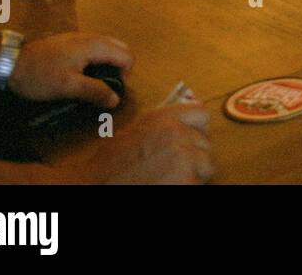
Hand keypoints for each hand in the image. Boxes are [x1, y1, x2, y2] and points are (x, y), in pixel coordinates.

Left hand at [8, 33, 132, 106]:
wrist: (10, 62)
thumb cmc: (40, 75)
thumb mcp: (68, 87)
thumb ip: (95, 91)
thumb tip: (116, 99)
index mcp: (95, 45)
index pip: (127, 57)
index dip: (124, 76)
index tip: (108, 91)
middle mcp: (92, 37)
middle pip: (120, 49)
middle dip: (119, 69)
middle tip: (103, 87)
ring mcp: (80, 38)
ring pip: (107, 48)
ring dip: (107, 65)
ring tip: (92, 84)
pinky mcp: (69, 42)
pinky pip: (94, 49)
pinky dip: (96, 61)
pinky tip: (79, 75)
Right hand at [64, 104, 214, 184]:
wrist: (94, 188)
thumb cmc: (108, 165)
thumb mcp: (133, 131)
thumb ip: (162, 123)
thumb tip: (186, 120)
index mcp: (163, 118)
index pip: (202, 114)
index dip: (196, 129)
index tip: (189, 140)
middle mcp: (176, 133)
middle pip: (205, 143)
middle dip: (194, 156)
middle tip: (172, 168)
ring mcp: (184, 158)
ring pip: (207, 165)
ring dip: (194, 174)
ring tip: (170, 179)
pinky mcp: (187, 181)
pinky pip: (200, 183)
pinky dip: (189, 186)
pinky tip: (168, 186)